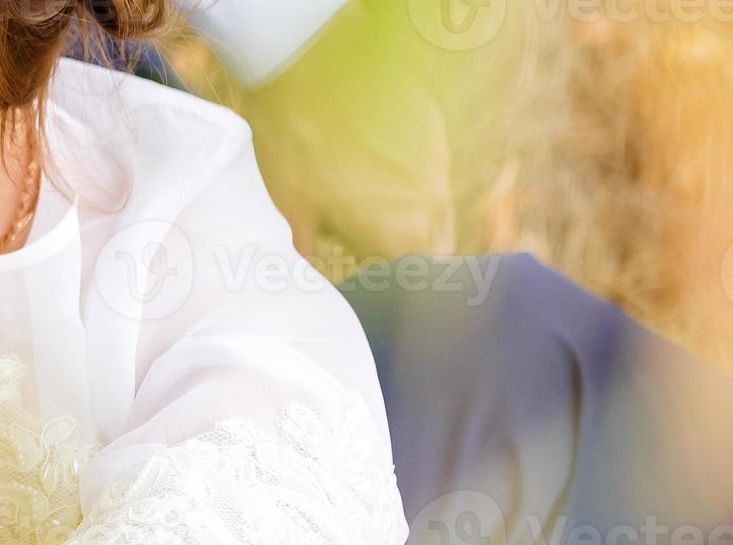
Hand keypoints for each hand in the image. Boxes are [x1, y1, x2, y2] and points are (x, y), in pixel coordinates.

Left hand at [231, 1, 467, 261]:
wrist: (311, 70)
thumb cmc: (298, 149)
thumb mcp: (294, 209)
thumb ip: (311, 248)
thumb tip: (309, 266)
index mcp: (404, 236)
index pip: (417, 281)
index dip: (394, 286)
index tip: (372, 282)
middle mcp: (434, 203)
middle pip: (436, 247)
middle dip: (408, 255)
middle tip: (369, 250)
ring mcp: (438, 164)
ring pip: (435, 206)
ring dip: (410, 215)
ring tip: (366, 206)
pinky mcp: (434, 130)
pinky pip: (429, 168)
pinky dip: (408, 176)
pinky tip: (374, 166)